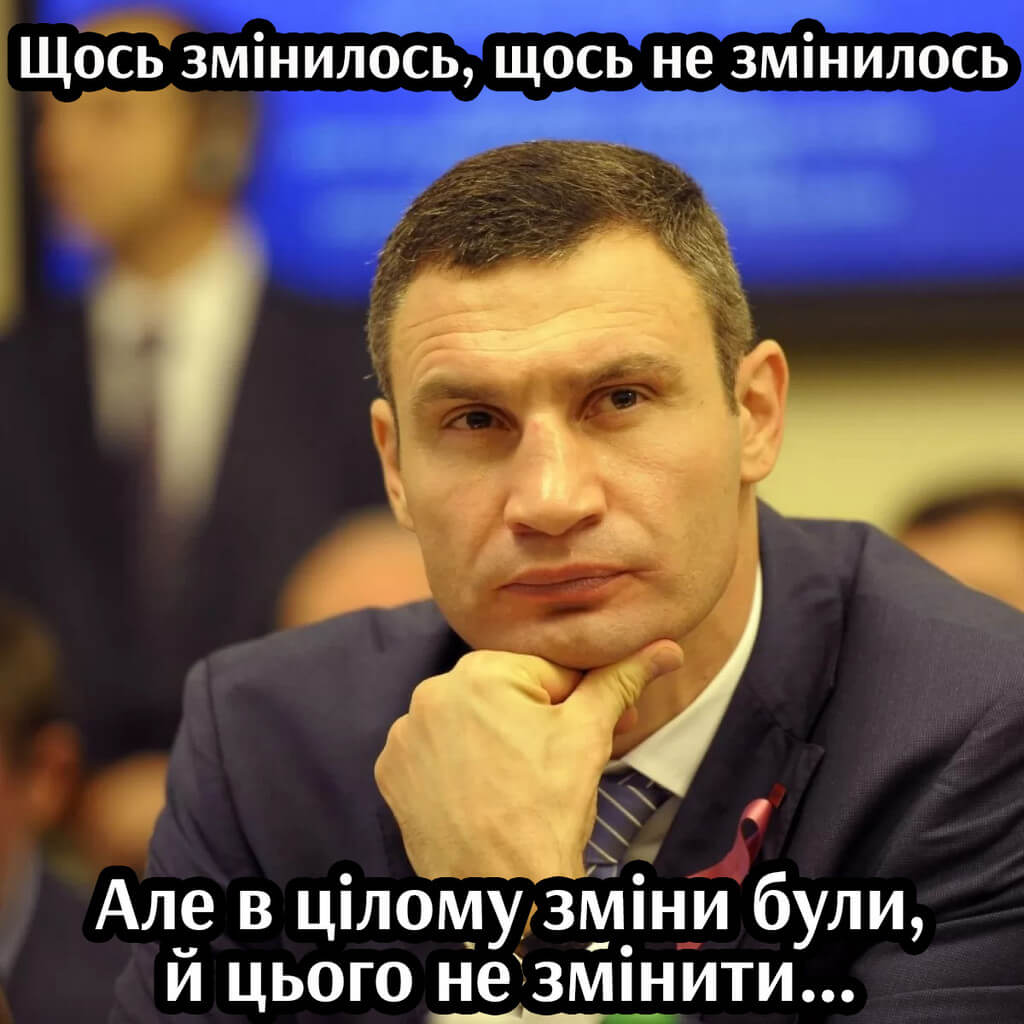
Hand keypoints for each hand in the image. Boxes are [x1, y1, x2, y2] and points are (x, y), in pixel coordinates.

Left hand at [374, 639, 683, 881]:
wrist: (503, 893)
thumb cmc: (548, 812)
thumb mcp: (589, 735)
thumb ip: (621, 680)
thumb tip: (665, 648)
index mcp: (479, 672)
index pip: (548, 673)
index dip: (582, 703)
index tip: (604, 727)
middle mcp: (430, 695)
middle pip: (507, 697)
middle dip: (543, 721)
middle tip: (567, 760)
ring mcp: (404, 737)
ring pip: (472, 724)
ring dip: (500, 741)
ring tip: (525, 780)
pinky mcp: (390, 773)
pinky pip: (436, 754)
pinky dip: (460, 767)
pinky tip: (485, 790)